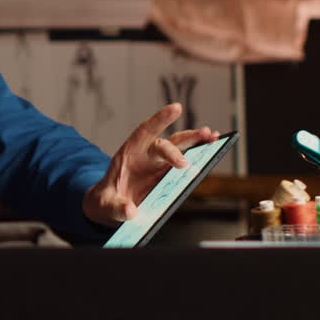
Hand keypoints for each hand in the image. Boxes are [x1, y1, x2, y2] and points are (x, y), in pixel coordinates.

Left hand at [82, 102, 218, 224]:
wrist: (112, 205)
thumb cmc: (107, 200)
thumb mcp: (106, 205)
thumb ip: (117, 207)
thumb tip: (131, 211)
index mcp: (128, 154)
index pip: (144, 132)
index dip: (160, 119)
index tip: (176, 108)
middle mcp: (146, 155)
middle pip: (165, 143)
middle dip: (179, 147)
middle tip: (186, 163)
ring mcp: (159, 164)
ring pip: (180, 148)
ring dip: (196, 142)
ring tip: (213, 137)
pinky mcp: (169, 175)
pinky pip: (186, 163)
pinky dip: (200, 156)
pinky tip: (214, 150)